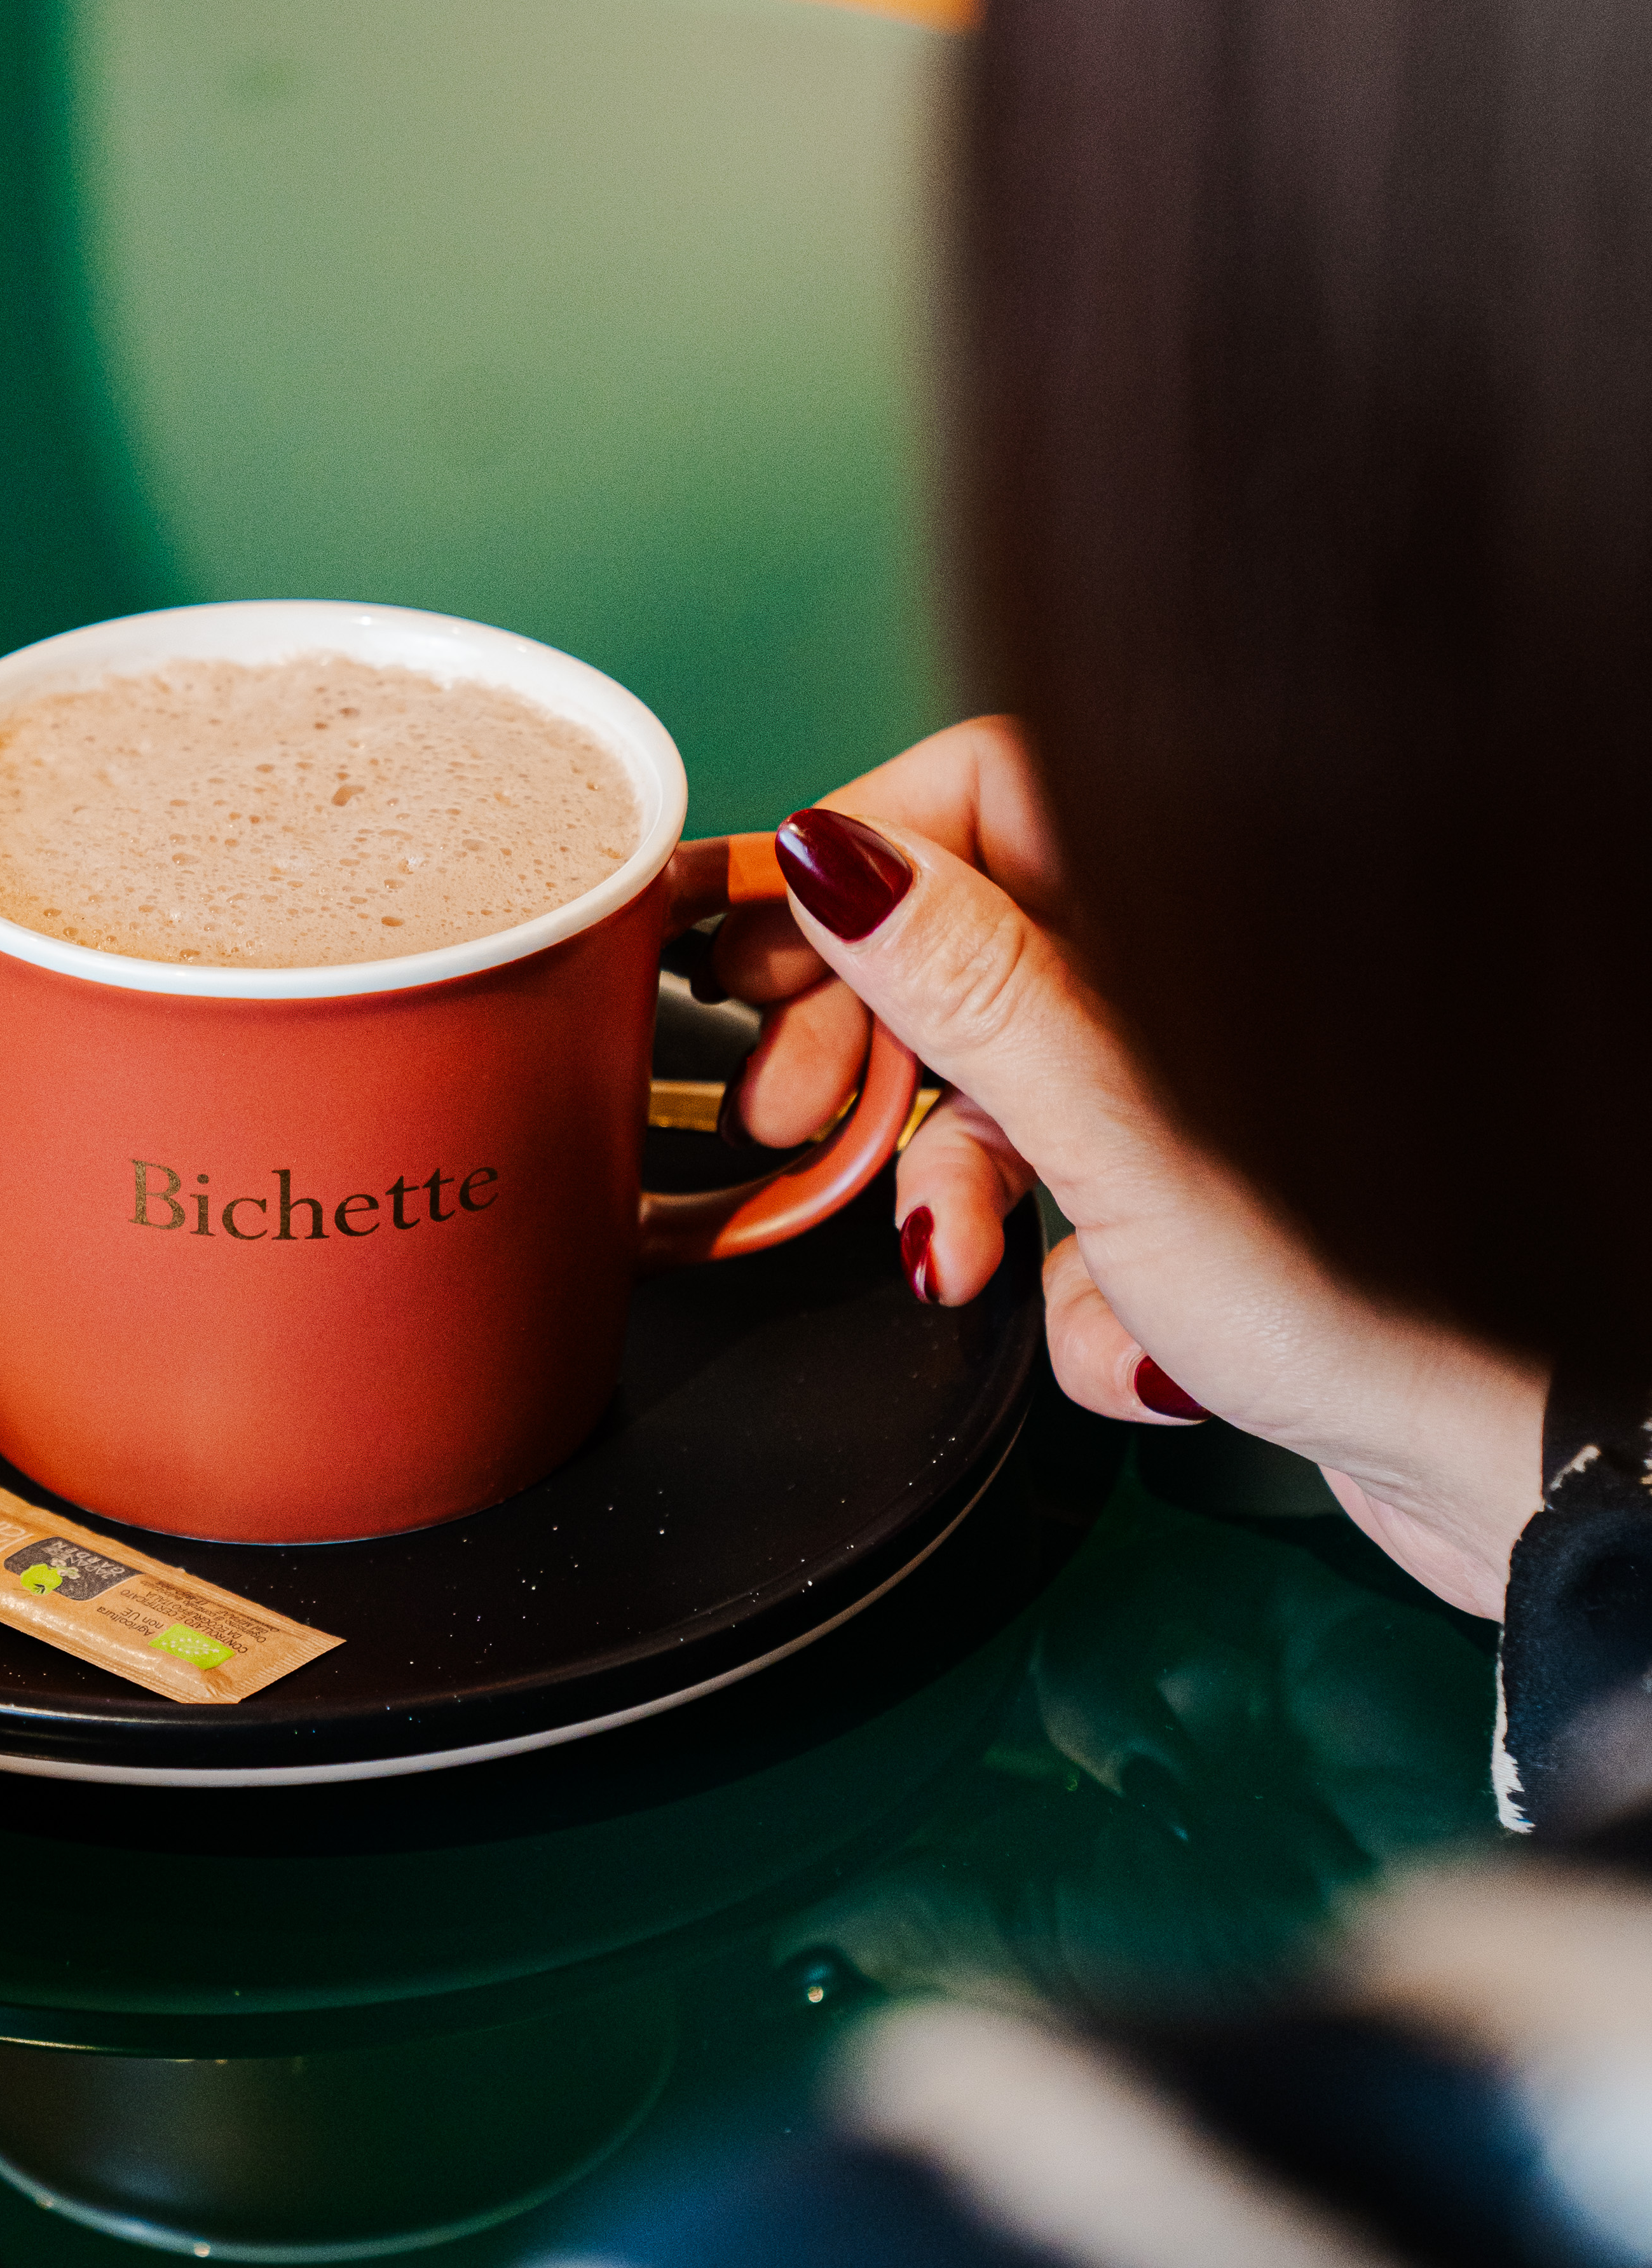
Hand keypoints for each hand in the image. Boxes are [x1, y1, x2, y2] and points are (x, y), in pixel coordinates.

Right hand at [714, 718, 1542, 1616]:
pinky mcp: (1213, 1217)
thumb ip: (966, 984)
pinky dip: (1081, 1302)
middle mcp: (1197, 982)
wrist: (1510, 1474)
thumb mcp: (1114, 1129)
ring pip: (1011, 1106)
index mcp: (1189, 905)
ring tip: (959, 1267)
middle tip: (789, 1108)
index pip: (981, 793)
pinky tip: (1141, 1353)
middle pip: (973, 952)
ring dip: (962, 1200)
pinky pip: (1078, 1230)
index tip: (758, 946)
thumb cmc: (1375, 1295)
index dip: (856, 862)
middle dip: (876, 1045)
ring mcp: (1205, 1100)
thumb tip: (833, 857)